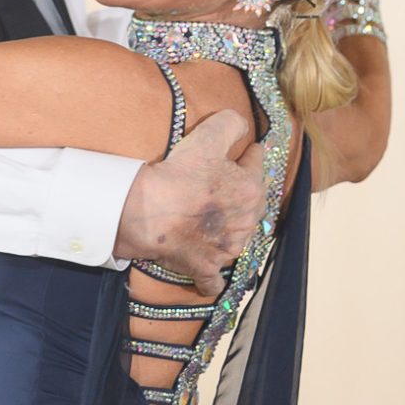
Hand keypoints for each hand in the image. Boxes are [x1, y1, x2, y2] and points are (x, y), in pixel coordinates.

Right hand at [114, 110, 264, 296]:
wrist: (148, 213)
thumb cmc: (178, 175)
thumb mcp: (208, 135)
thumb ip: (232, 124)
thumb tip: (244, 127)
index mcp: (251, 191)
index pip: (256, 165)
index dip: (249, 154)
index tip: (246, 150)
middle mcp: (246, 223)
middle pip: (252, 204)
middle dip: (244, 194)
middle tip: (229, 185)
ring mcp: (227, 249)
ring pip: (239, 239)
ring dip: (232, 231)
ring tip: (219, 222)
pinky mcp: (206, 267)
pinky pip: (214, 281)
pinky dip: (213, 278)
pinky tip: (212, 273)